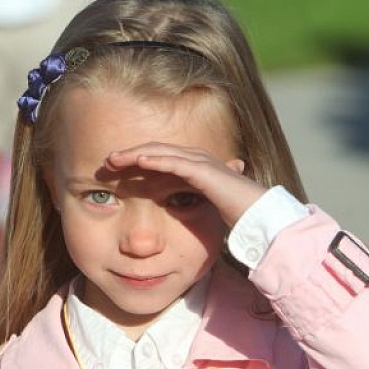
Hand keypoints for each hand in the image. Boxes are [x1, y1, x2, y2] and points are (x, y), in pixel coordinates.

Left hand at [106, 142, 265, 226]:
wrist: (262, 218)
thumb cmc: (236, 215)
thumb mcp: (204, 207)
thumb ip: (189, 203)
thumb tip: (173, 211)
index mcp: (196, 166)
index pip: (160, 157)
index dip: (136, 159)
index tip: (115, 168)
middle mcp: (198, 159)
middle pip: (156, 150)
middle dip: (131, 153)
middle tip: (107, 160)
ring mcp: (203, 163)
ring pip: (162, 152)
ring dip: (136, 154)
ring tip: (114, 159)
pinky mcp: (207, 173)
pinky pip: (177, 163)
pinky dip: (157, 160)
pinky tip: (139, 162)